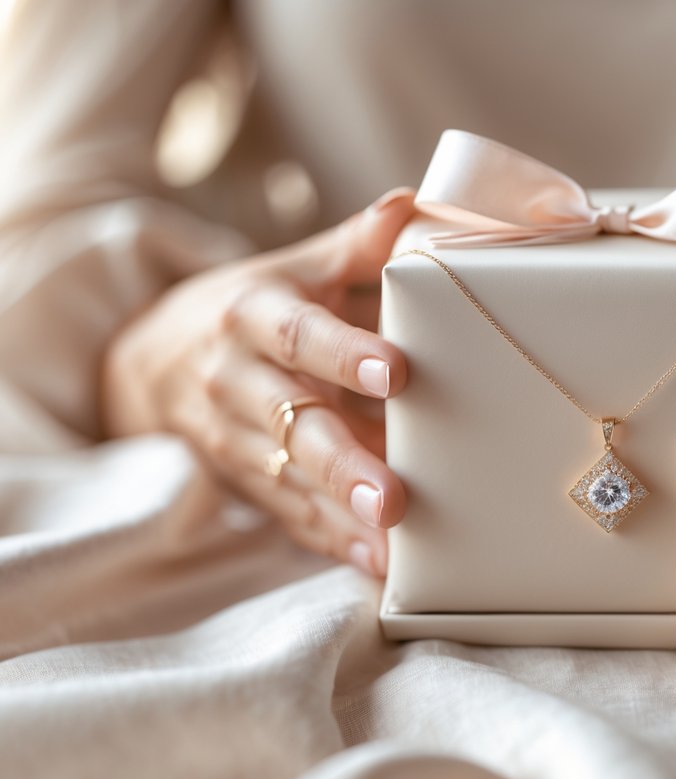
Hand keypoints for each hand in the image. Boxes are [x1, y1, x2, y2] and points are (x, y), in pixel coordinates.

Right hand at [100, 189, 417, 574]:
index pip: (297, 334)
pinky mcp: (244, 482)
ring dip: (339, 514)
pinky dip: (329, 542)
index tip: (397, 370)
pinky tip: (374, 566)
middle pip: (292, 422)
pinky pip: (288, 516)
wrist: (147, 362)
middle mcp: (236, 382)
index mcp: (252, 317)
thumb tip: (417, 204)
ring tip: (391, 542)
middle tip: (393, 496)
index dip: (343, 352)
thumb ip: (356, 245)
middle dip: (342, 461)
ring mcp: (234, 440)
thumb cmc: (246, 308)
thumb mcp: (290, 269)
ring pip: (288, 480)